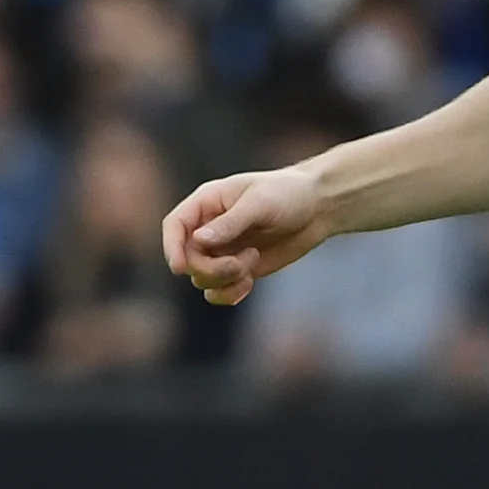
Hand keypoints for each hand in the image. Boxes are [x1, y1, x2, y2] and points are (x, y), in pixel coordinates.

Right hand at [163, 166, 327, 304]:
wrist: (317, 209)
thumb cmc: (287, 194)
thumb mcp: (259, 204)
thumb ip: (229, 223)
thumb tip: (198, 241)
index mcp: (207, 203)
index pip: (175, 226)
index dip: (171, 247)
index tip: (179, 267)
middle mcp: (208, 228)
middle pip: (188, 259)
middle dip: (210, 269)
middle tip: (239, 265)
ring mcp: (222, 251)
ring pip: (202, 278)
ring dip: (225, 279)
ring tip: (253, 260)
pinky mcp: (237, 269)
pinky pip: (219, 291)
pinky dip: (230, 293)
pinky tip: (250, 282)